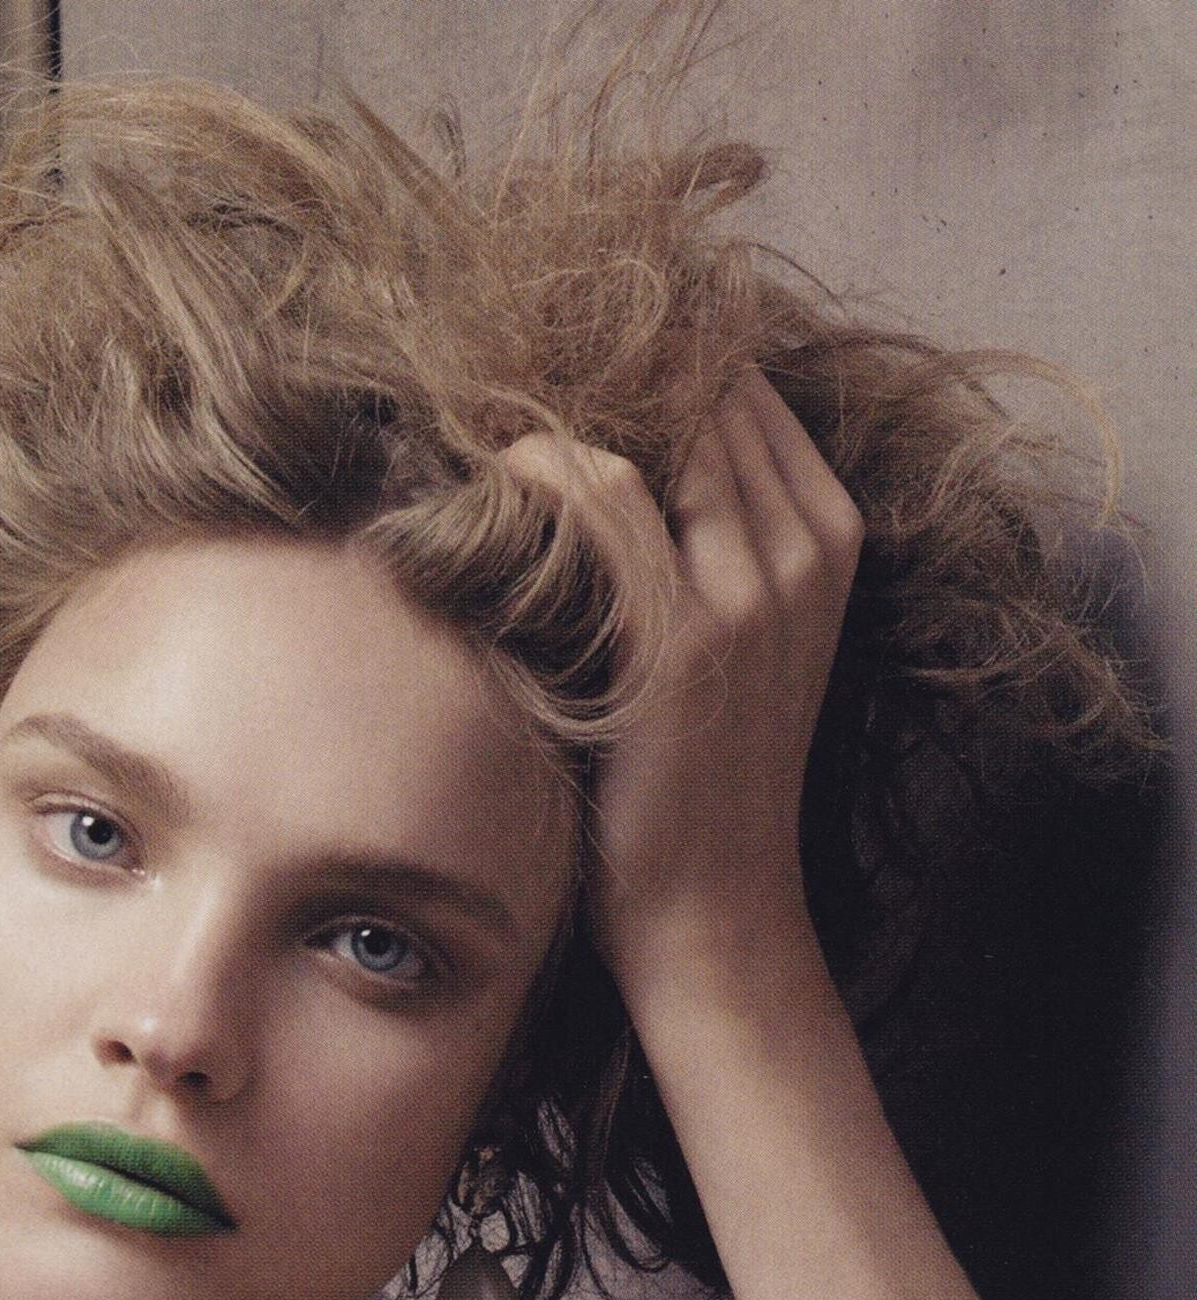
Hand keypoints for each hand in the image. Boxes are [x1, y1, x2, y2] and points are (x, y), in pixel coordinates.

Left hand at [505, 368, 861, 1014]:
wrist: (714, 907)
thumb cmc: (705, 779)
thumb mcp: (744, 643)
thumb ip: (715, 544)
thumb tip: (624, 458)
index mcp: (830, 538)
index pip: (749, 392)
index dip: (666, 363)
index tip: (576, 365)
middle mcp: (802, 550)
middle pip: (712, 391)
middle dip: (619, 371)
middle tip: (517, 369)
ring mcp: (749, 591)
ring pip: (666, 426)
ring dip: (577, 408)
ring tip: (496, 415)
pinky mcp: (680, 637)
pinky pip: (605, 495)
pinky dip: (545, 468)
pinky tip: (499, 475)